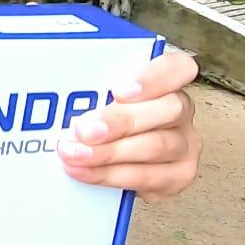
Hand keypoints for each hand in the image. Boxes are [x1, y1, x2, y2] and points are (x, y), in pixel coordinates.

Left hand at [58, 51, 201, 200]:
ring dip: (109, 152)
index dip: (152, 77)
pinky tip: (85, 171)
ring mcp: (184, 144)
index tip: (118, 90)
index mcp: (168, 80)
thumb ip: (91, 87)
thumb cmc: (104, 114)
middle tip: (83, 129)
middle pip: (166, 110)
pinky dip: (110, 175)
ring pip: (156, 146)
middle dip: (120, 121)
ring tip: (74, 154)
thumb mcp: (98, 92)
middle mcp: (181, 110)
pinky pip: (146, 177)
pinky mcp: (176, 176)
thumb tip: (60, 87)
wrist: (116, 161)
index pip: (178, 67)